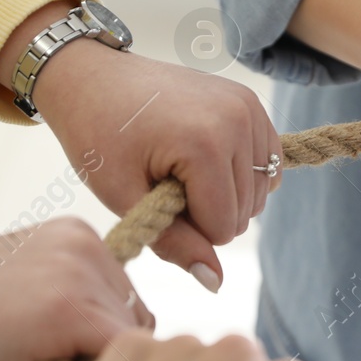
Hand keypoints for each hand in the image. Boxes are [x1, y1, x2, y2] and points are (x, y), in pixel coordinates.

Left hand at [0, 1, 280, 291]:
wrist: (92, 78)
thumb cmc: (99, 137)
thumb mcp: (124, 198)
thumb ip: (174, 243)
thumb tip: (217, 283)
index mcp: (203, 143)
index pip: (224, 227)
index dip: (188, 230)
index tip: (154, 200)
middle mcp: (236, 120)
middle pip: (246, 212)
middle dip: (207, 213)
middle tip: (164, 183)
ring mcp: (248, 107)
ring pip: (260, 192)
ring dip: (225, 195)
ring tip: (181, 170)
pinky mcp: (251, 102)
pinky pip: (268, 164)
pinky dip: (242, 176)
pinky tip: (206, 165)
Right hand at [0, 218, 148, 360]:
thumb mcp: (22, 294)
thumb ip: (72, 311)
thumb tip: (118, 359)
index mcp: (75, 234)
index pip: (122, 300)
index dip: (94, 339)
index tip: (48, 350)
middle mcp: (86, 244)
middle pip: (133, 322)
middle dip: (96, 353)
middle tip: (34, 360)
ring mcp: (81, 275)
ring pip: (127, 345)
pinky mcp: (73, 313)